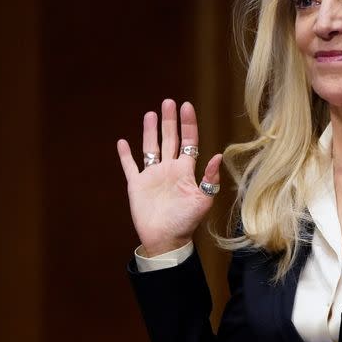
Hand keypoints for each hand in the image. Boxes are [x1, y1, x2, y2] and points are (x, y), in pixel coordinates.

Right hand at [117, 99, 222, 256]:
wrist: (166, 239)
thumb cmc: (186, 222)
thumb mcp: (203, 200)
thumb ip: (209, 178)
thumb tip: (218, 155)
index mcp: (185, 170)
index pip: (188, 141)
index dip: (188, 124)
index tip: (186, 106)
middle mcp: (169, 169)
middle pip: (169, 139)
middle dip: (169, 121)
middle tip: (168, 102)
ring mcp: (152, 176)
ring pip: (150, 147)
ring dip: (150, 131)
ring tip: (150, 114)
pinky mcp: (137, 185)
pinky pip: (130, 166)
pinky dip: (125, 155)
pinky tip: (122, 142)